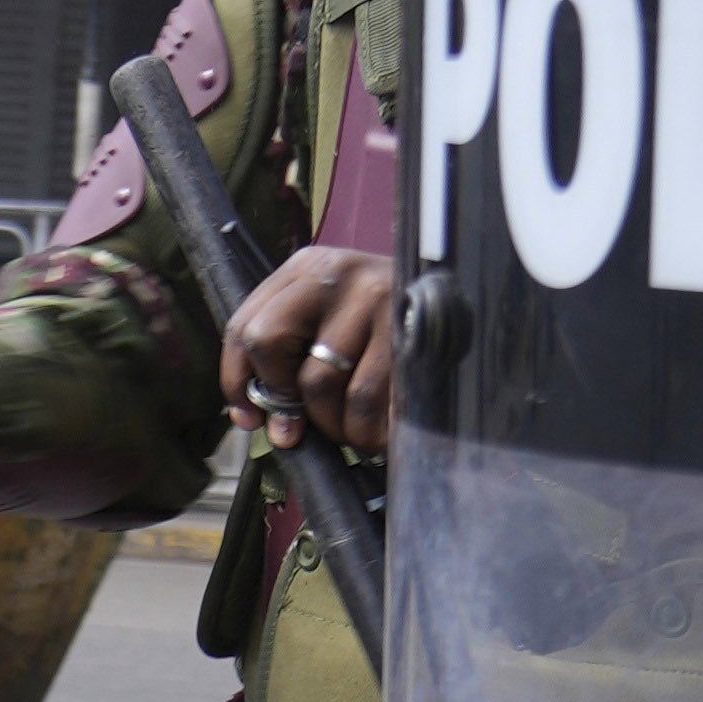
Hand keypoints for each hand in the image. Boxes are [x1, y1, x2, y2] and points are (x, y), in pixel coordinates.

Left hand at [227, 241, 401, 462]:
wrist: (465, 307)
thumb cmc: (385, 328)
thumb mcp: (332, 320)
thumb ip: (289, 353)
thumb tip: (254, 416)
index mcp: (307, 267)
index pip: (245, 324)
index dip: (237, 380)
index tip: (249, 417)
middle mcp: (337, 273)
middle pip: (268, 342)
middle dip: (281, 396)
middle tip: (302, 425)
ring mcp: (375, 297)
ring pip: (318, 383)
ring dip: (330, 424)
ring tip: (351, 428)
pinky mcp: (405, 332)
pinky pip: (364, 403)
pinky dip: (364, 433)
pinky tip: (377, 431)